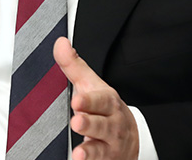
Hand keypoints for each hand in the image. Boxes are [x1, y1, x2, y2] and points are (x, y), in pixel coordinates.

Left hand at [54, 37, 138, 159]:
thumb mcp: (91, 85)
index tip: (77, 101)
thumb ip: (73, 65)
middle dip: (90, 124)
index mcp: (108, 103)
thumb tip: (60, 42)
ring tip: (80, 153)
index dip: (89, 101)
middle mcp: (112, 125)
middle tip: (76, 121)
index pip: (101, 101)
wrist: (131, 138)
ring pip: (101, 150)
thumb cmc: (104, 108)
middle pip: (102, 126)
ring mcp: (109, 146)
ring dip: (91, 151)